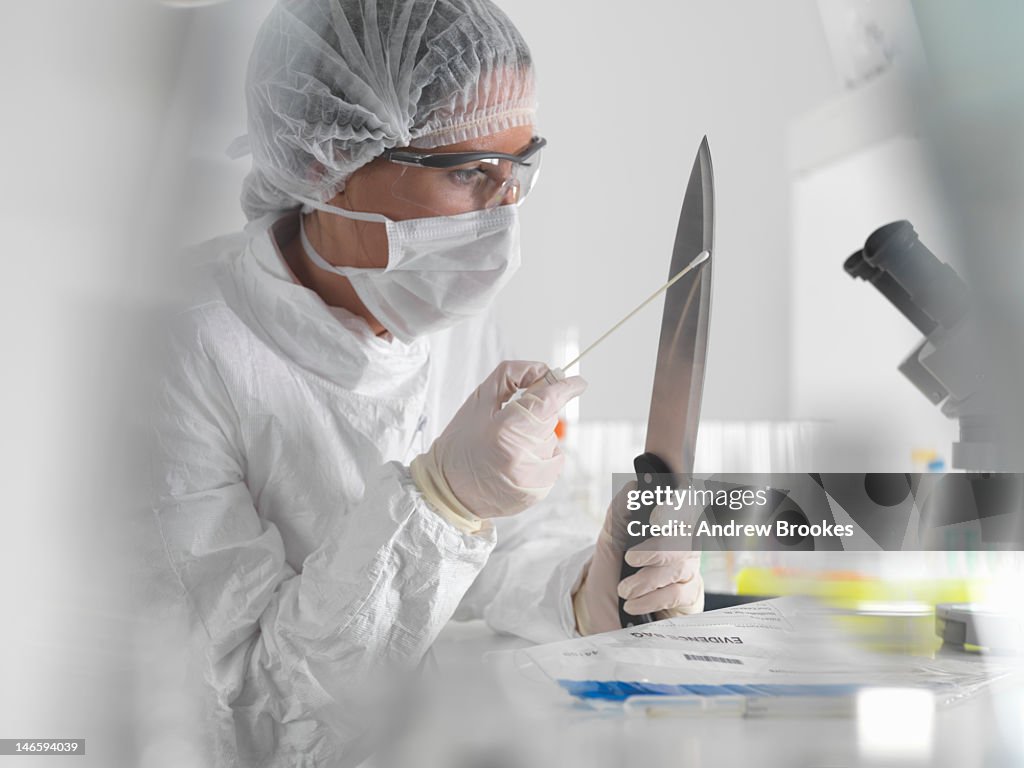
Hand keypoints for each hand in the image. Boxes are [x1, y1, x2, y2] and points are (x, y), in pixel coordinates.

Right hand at [411, 361, 585, 519]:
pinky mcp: (537, 492)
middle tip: (511, 422)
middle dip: (537, 414)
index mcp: (504, 430)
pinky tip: (516, 462)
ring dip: (537, 437)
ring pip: (552, 440)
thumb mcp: (478, 400)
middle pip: (549, 419)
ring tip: (508, 448)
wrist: (449, 489)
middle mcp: (521, 456)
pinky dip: (540, 456)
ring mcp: (531, 478)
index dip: (565, 388)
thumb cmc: (461, 443)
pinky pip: (552, 461)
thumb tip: (544, 371)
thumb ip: (512, 376)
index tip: (577, 383)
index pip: (547, 402)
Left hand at [573, 482, 703, 634]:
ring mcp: (688, 568)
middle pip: (683, 539)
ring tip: (625, 589)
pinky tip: (634, 603)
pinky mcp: (689, 596)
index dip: (676, 509)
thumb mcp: (611, 537)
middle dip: (656, 550)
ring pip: (679, 567)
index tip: (658, 518)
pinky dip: (652, 599)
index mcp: (665, 521)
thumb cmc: (616, 567)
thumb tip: (633, 488)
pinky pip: (677, 594)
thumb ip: (620, 511)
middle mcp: (682, 541)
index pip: (683, 505)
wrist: (611, 606)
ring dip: (648, 579)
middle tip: (630, 559)